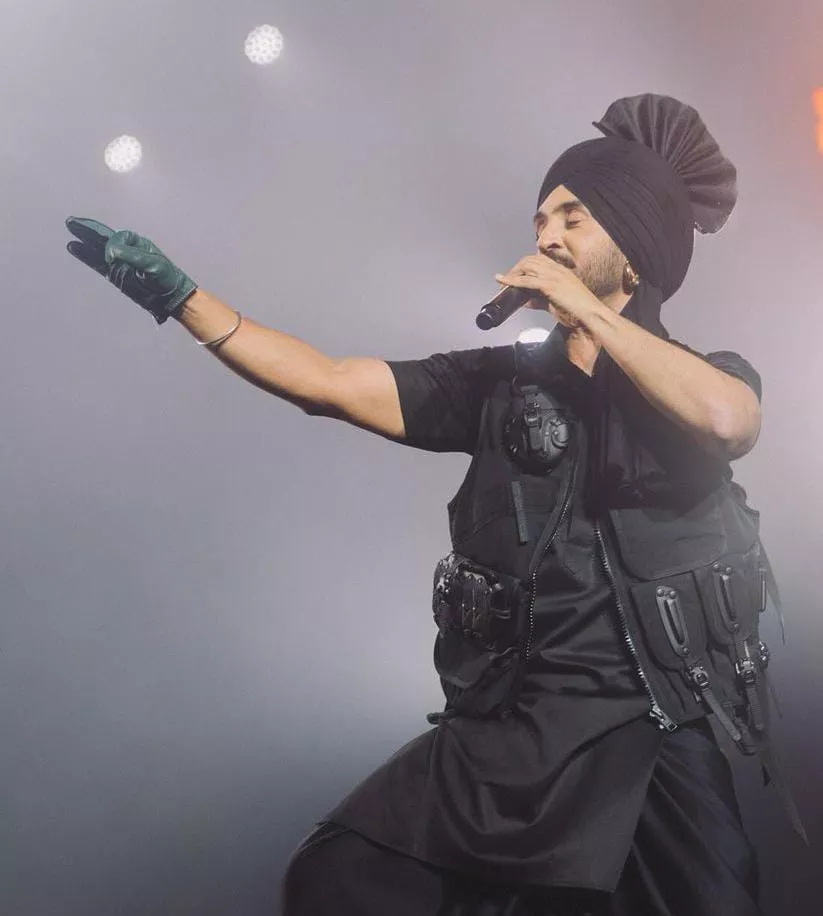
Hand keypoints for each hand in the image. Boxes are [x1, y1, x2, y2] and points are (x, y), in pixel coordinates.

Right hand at [65, 217, 197, 323]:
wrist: (169, 298)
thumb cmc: (166, 278)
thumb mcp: (152, 264)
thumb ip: (131, 256)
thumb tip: (110, 251)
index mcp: (138, 243)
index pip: (118, 237)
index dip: (113, 244)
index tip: (113, 257)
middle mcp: (127, 250)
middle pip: (103, 236)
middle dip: (88, 228)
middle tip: (72, 221)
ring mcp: (120, 263)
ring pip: (97, 249)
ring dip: (84, 240)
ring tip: (70, 231)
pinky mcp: (115, 274)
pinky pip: (97, 263)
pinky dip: (86, 256)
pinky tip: (74, 248)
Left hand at [495, 255, 600, 330]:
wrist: (591, 316)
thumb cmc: (577, 312)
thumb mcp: (555, 303)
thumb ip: (539, 301)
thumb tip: (525, 302)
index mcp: (561, 271)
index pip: (537, 260)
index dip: (522, 266)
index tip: (513, 275)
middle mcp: (557, 270)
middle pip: (529, 261)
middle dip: (515, 269)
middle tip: (504, 281)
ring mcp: (554, 276)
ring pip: (526, 267)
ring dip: (512, 274)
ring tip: (502, 283)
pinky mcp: (550, 286)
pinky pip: (526, 281)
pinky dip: (512, 281)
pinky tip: (503, 283)